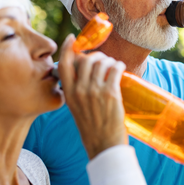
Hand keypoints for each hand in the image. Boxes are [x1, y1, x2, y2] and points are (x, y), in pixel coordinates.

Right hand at [59, 34, 126, 159]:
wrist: (104, 146)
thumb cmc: (92, 128)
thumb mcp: (77, 108)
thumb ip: (78, 91)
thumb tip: (85, 73)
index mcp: (69, 94)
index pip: (64, 64)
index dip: (67, 48)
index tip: (72, 38)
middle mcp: (79, 91)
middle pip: (86, 60)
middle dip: (96, 56)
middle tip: (103, 60)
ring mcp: (95, 91)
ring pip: (102, 63)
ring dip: (110, 61)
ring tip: (113, 66)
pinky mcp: (110, 93)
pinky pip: (115, 69)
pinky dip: (118, 65)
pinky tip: (120, 68)